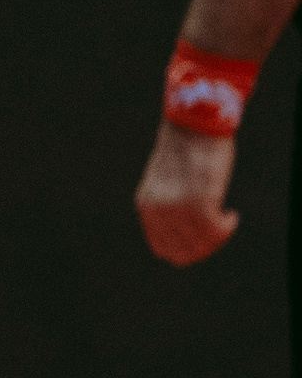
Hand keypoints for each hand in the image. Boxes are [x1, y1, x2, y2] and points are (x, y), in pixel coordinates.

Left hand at [135, 123, 239, 265]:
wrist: (192, 124)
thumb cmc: (183, 151)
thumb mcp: (164, 182)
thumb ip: (166, 205)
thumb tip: (182, 235)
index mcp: (146, 206)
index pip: (162, 248)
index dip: (184, 252)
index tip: (202, 244)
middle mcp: (158, 209)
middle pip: (183, 250)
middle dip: (204, 248)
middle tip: (218, 234)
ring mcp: (178, 205)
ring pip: (202, 241)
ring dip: (218, 237)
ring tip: (225, 222)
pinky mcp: (201, 198)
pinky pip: (216, 229)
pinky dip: (226, 227)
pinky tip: (232, 215)